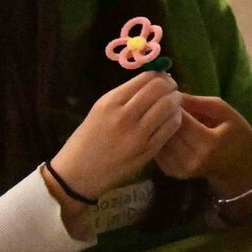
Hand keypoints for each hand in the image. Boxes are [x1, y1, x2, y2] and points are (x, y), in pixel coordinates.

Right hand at [48, 72, 183, 203]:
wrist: (75, 176)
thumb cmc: (87, 140)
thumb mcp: (100, 110)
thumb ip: (126, 95)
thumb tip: (156, 80)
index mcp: (110, 102)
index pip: (146, 78)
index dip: (160, 75)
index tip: (163, 78)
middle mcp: (124, 115)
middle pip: (160, 88)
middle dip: (170, 85)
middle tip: (171, 90)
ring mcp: (137, 134)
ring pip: (169, 105)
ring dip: (175, 100)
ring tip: (173, 103)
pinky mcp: (147, 150)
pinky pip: (171, 126)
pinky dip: (175, 117)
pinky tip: (170, 119)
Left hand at [154, 94, 251, 193]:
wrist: (240, 166)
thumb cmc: (236, 134)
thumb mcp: (225, 111)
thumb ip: (199, 102)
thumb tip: (171, 94)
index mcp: (209, 143)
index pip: (181, 120)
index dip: (173, 105)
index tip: (171, 93)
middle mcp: (192, 159)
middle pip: (167, 131)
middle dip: (163, 115)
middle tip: (163, 101)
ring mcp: (181, 169)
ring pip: (159, 141)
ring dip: (158, 127)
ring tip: (164, 114)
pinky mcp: (173, 173)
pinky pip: (158, 151)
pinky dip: (159, 138)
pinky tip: (166, 130)